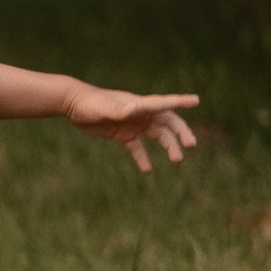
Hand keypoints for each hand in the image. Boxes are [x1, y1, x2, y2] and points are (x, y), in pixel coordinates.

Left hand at [66, 85, 199, 171]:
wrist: (73, 105)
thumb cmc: (90, 103)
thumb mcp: (104, 107)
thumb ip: (119, 109)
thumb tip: (133, 109)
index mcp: (139, 104)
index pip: (163, 103)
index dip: (180, 101)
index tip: (196, 100)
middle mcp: (140, 113)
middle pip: (167, 122)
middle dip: (180, 132)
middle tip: (190, 145)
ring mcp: (133, 124)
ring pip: (157, 136)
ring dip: (168, 146)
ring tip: (176, 160)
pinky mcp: (123, 134)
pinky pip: (137, 148)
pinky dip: (143, 158)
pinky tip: (147, 170)